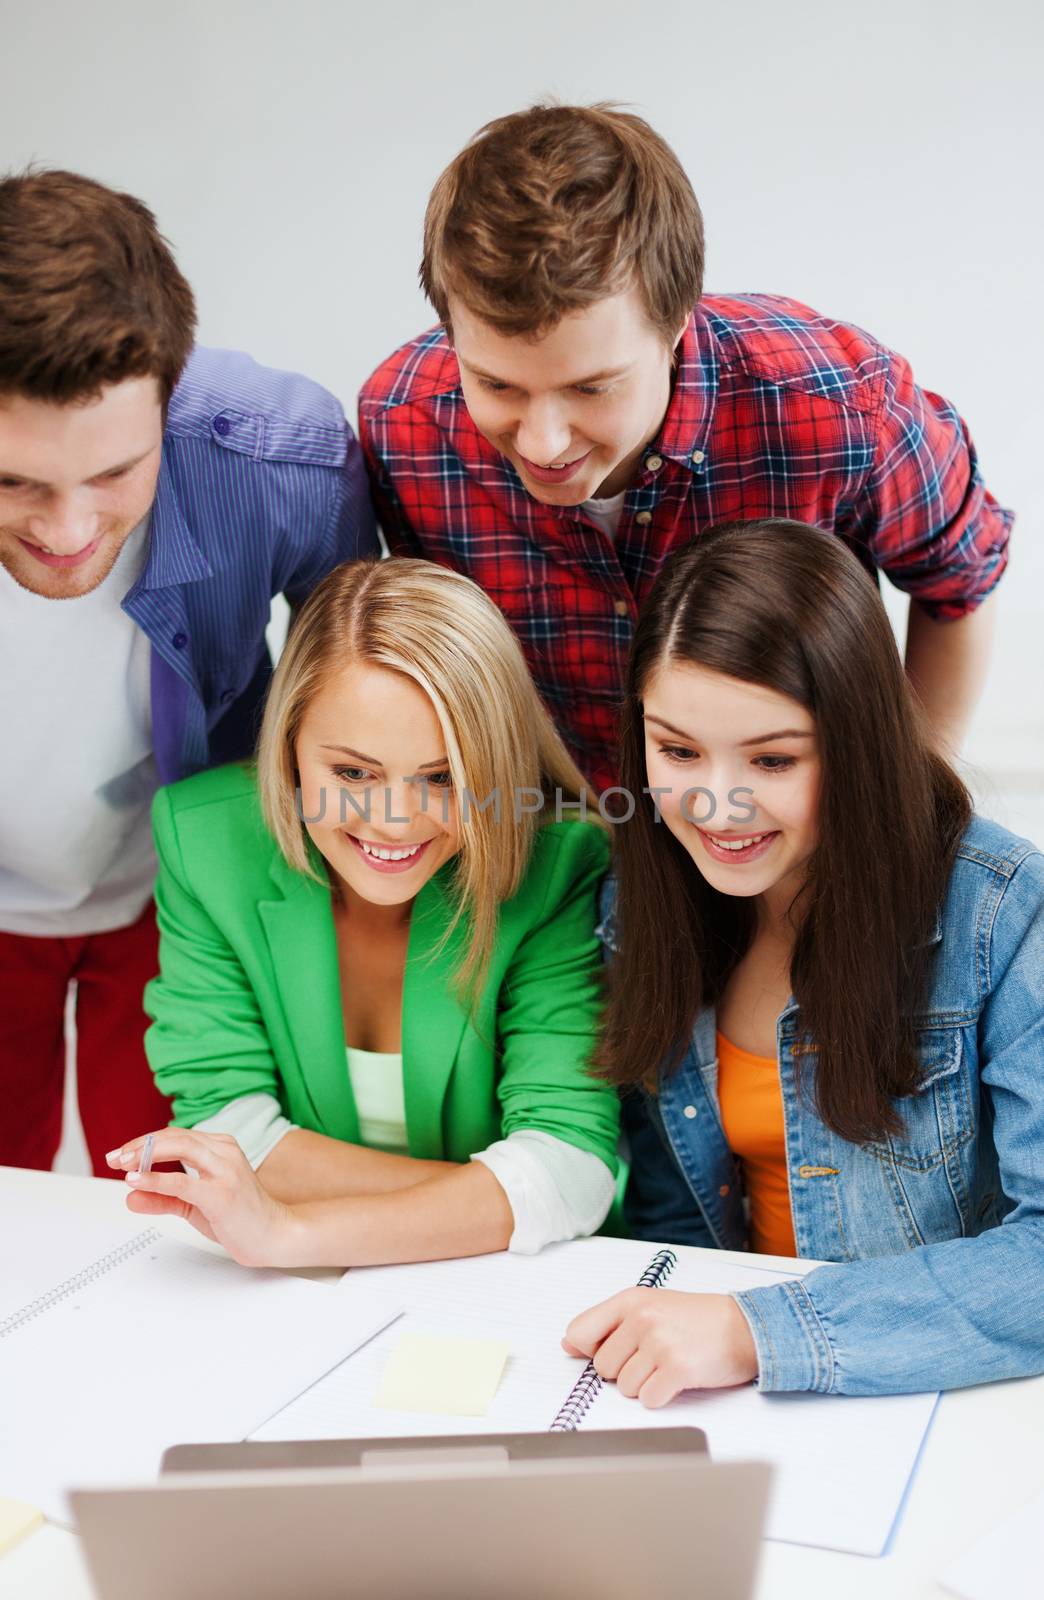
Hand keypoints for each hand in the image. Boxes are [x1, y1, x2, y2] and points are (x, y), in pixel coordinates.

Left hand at [105, 1129, 305, 1268]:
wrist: (273, 1236)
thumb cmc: (240, 1217)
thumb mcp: (194, 1205)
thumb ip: (163, 1198)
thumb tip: (131, 1196)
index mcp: (220, 1147)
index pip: (175, 1135)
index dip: (143, 1143)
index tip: (119, 1155)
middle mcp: (224, 1151)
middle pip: (175, 1136)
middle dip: (139, 1145)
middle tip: (114, 1158)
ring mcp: (225, 1170)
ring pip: (180, 1147)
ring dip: (145, 1154)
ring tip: (122, 1166)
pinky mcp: (222, 1193)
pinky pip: (183, 1181)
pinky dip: (156, 1179)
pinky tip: (135, 1180)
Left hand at [562, 1289, 758, 1406]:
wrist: (744, 1327)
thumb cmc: (696, 1319)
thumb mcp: (649, 1306)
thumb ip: (608, 1323)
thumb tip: (569, 1344)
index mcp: (630, 1300)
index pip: (579, 1331)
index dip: (589, 1350)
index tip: (608, 1351)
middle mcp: (641, 1318)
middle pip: (602, 1367)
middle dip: (625, 1370)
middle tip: (652, 1356)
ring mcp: (659, 1343)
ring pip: (624, 1387)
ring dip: (644, 1385)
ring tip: (667, 1365)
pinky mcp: (676, 1369)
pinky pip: (647, 1399)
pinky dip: (660, 1396)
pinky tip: (676, 1379)